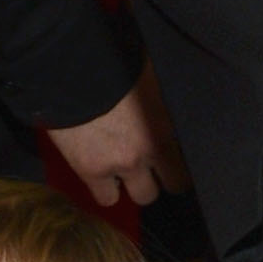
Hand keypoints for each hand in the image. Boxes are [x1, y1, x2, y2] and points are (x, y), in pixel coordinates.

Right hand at [48, 66, 184, 210]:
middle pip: (173, 185)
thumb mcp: (151, 77)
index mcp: (168, 126)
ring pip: (143, 197)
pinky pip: (106, 198)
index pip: (191, 162)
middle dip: (165, 176)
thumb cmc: (114, 63)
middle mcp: (150, 151)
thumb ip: (163, 99)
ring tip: (126, 172)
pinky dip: (106, 190)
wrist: (71, 69)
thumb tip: (168, 103)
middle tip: (153, 165)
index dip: (183, 162)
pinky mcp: (91, 171)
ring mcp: (121, 165)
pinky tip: (102, 177)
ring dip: (137, 186)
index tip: (175, 158)